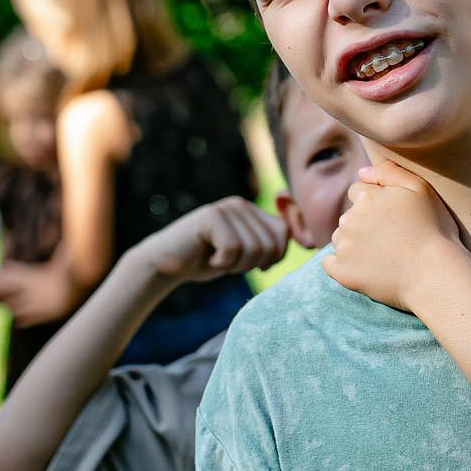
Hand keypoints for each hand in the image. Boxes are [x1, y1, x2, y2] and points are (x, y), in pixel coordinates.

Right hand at [126, 197, 288, 284]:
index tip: (253, 265)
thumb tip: (305, 244)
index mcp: (252, 211)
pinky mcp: (211, 217)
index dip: (273, 256)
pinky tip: (207, 257)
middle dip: (251, 264)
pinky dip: (221, 263)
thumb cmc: (206, 261)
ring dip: (235, 265)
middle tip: (228, 262)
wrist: (164, 264)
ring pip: (254, 249)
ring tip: (217, 259)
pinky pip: (233, 249)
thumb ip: (266, 246)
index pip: (283, 234)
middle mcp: (241, 205)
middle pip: (271, 244)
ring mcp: (226, 208)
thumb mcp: (243, 253)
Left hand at [324, 162, 463, 310]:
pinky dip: (343, 265)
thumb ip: (389, 172)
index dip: (376, 203)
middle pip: (349, 216)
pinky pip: (331, 263)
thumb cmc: (434, 230)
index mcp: (366, 197)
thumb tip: (361, 172)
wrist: (434, 274)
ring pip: (341, 238)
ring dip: (354, 243)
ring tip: (383, 255)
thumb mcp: (420, 189)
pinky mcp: (342, 272)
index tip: (393, 218)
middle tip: (392, 239)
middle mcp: (349, 219)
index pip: (358, 192)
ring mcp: (344, 246)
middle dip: (364, 223)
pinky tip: (364, 269)